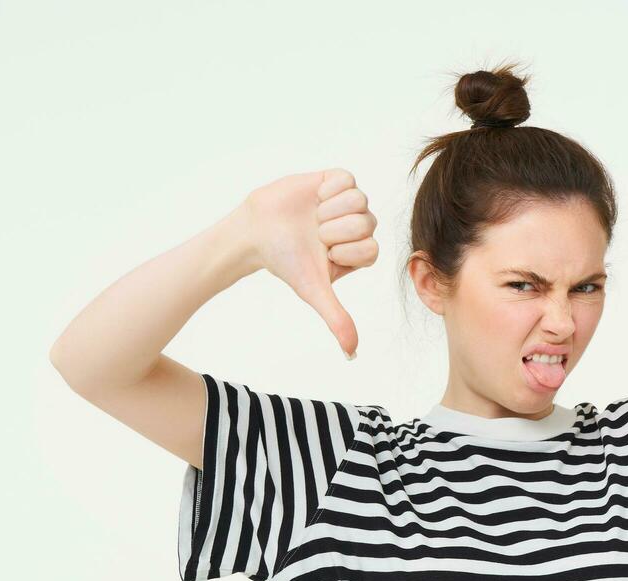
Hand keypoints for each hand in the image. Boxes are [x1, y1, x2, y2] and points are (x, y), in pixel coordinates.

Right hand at [242, 168, 378, 357]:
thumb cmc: (286, 261)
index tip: (324, 254)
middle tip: (315, 235)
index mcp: (360, 252)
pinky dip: (327, 191)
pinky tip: (314, 199)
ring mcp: (349, 203)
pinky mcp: (336, 180)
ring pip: (359, 200)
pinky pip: (347, 179)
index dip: (345, 250)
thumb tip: (352, 354)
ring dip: (329, 211)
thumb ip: (337, 318)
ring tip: (313, 218)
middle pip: (367, 223)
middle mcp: (358, 227)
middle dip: (334, 231)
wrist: (256, 231)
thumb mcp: (314, 290)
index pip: (372, 248)